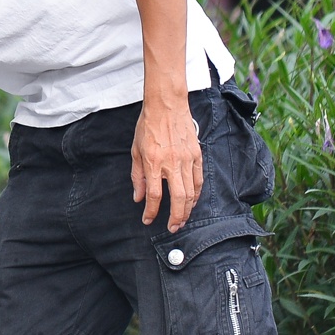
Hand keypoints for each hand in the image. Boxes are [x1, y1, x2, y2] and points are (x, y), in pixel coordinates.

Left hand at [131, 94, 202, 231]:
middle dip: (176, 217)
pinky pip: (199, 180)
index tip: (147, 219)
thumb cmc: (148, 126)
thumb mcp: (135, 150)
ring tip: (182, 219)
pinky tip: (191, 201)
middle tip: (172, 227)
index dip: (150, 210)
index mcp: (153, 162)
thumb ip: (137, 176)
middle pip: (178, 198)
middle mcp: (172, 163)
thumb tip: (138, 197)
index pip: (153, 194)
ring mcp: (187, 159)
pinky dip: (196, 194)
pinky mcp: (197, 155)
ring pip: (191, 192)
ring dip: (187, 209)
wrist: (166, 106)